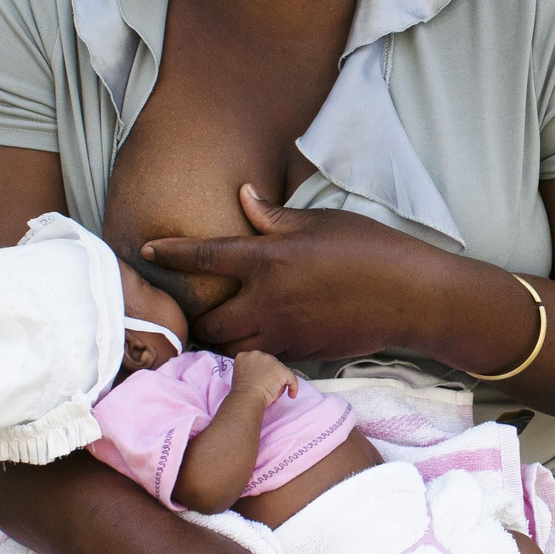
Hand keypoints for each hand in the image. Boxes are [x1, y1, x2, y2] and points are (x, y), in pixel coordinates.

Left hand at [143, 184, 436, 359]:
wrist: (409, 297)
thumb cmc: (369, 249)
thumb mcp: (320, 222)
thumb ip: (275, 216)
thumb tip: (243, 196)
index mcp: (268, 260)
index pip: (204, 257)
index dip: (170, 252)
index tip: (145, 250)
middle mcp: (267, 302)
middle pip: (207, 322)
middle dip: (193, 320)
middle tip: (188, 311)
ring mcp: (283, 333)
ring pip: (230, 349)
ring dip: (219, 342)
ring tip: (215, 332)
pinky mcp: (300, 354)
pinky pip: (262, 358)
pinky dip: (251, 353)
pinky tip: (255, 343)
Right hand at [232, 349, 298, 404]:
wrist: (245, 399)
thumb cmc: (242, 394)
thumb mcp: (240, 377)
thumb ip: (249, 372)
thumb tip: (260, 376)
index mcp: (244, 356)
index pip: (259, 361)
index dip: (262, 372)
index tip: (261, 381)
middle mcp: (257, 354)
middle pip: (271, 364)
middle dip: (271, 376)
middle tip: (268, 389)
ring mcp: (270, 361)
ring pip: (280, 371)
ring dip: (278, 383)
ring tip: (271, 394)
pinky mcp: (281, 370)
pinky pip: (291, 378)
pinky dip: (293, 387)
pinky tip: (291, 394)